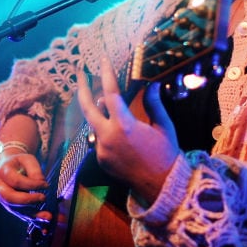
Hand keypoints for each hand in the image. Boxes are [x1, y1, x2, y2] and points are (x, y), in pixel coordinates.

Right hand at [0, 151, 47, 216]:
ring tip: (48, 216)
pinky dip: (33, 219)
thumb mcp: (27, 160)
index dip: (31, 185)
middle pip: (10, 198)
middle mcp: (0, 187)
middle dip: (28, 200)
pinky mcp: (11, 206)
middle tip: (43, 198)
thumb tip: (41, 182)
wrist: (9, 166)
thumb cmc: (20, 162)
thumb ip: (34, 170)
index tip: (46, 185)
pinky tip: (44, 223)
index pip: (16, 181)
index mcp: (3, 172)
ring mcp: (4, 199)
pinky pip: (21, 214)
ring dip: (32, 214)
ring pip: (15, 209)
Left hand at [77, 57, 180, 204]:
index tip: (103, 60)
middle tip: (80, 72)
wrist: (161, 186)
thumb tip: (152, 84)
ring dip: (97, 111)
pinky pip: (99, 140)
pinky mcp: (101, 160)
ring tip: (103, 101)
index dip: (106, 75)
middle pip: (87, 108)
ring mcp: (102, 150)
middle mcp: (108, 137)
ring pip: (93, 124)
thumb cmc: (165, 154)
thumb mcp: (163, 126)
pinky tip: (116, 129)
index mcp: (124, 126)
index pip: (110, 94)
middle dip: (82, 88)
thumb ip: (155, 104)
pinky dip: (105, 130)